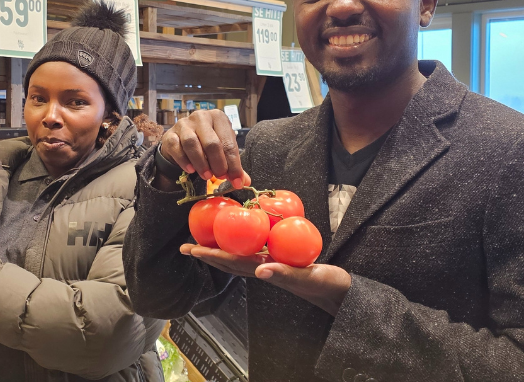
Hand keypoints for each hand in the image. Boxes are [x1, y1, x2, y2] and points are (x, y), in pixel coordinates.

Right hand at [160, 110, 250, 188]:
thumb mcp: (222, 151)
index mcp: (218, 118)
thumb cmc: (205, 144)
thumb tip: (245, 182)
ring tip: (207, 176)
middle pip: (211, 142)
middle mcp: (201, 117)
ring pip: (192, 143)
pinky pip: (176, 147)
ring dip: (201, 163)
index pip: (228, 143)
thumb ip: (233, 165)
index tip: (237, 181)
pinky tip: (191, 170)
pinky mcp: (170, 134)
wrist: (181, 141)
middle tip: (220, 177)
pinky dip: (184, 160)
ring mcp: (183, 124)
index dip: (234, 164)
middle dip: (218, 163)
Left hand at [183, 243, 351, 315]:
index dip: (211, 254)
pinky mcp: (278, 261)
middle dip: (206, 253)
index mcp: (264, 271)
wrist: (338, 290)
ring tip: (204, 240)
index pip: (231, 262)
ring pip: (237, 256)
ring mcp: (268, 266)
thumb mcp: (304, 277)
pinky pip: (254, 250)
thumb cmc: (323, 284)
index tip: (192, 248)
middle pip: (227, 261)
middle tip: (186, 246)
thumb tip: (260, 271)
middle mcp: (262, 269)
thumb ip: (283, 273)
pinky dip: (241, 241)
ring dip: (219, 249)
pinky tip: (240, 233)